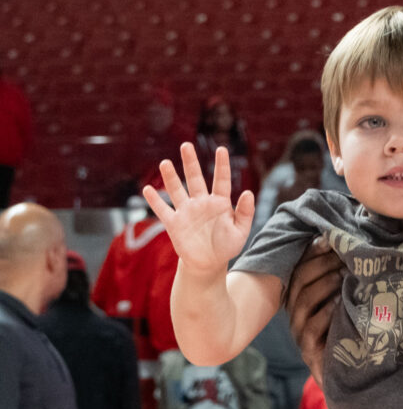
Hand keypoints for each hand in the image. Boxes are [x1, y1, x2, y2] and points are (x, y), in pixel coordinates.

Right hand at [142, 143, 254, 274]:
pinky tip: (147, 189)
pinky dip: (155, 201)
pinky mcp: (174, 224)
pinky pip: (163, 210)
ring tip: (165, 162)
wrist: (209, 263)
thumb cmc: (226, 246)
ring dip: (170, 177)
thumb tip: (249, 192)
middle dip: (191, 162)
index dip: (222, 165)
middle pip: (195, 179)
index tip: (222, 149)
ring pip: (177, 190)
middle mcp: (201, 203)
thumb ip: (246, 213)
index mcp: (220, 203)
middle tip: (186, 145)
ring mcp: (186, 212)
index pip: (221, 180)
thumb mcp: (241, 231)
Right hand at [285, 235, 344, 386]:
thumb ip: (345, 274)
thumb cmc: (349, 328)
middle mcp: (296, 311)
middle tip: (343, 254)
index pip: (301, 266)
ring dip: (323, 285)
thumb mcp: (348, 298)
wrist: (350, 373)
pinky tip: (338, 304)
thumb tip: (352, 243)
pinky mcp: (309, 351)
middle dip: (321, 264)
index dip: (314, 251)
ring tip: (342, 275)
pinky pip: (310, 329)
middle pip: (300, 280)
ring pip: (303, 301)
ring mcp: (300, 330)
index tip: (332, 239)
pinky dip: (324, 314)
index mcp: (302, 294)